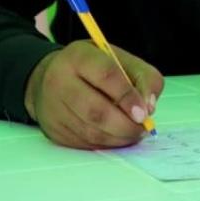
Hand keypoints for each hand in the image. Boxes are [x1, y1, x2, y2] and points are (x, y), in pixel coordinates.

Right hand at [24, 39, 164, 149]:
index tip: (144, 112)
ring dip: (118, 137)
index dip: (128, 97)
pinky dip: (106, 143)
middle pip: (96, 111)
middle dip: (125, 124)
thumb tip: (149, 106)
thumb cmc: (93, 68)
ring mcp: (53, 109)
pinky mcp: (53, 130)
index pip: (106, 76)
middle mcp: (60, 82)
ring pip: (90, 132)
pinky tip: (117, 136)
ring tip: (134, 132)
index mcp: (79, 57)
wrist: (51, 78)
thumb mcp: (121, 60)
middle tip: (142, 127)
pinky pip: (84, 143)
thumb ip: (144, 77)